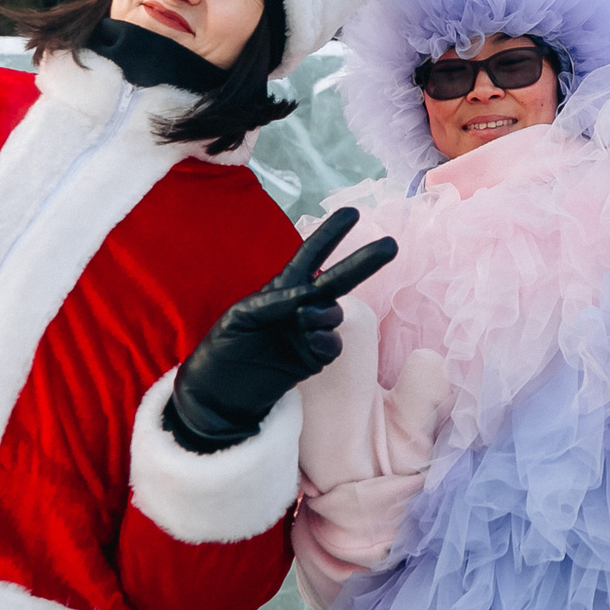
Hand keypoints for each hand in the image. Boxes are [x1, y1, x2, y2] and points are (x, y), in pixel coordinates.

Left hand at [165, 207, 399, 452]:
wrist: (218, 396)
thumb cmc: (222, 350)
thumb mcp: (239, 317)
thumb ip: (273, 302)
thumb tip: (307, 298)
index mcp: (280, 288)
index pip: (310, 255)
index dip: (330, 234)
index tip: (352, 213)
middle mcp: (300, 307)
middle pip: (338, 279)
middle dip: (363, 261)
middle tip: (390, 245)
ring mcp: (308, 333)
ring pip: (334, 314)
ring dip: (324, 313)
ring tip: (303, 320)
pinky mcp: (312, 360)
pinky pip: (332, 345)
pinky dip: (327, 340)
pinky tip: (312, 341)